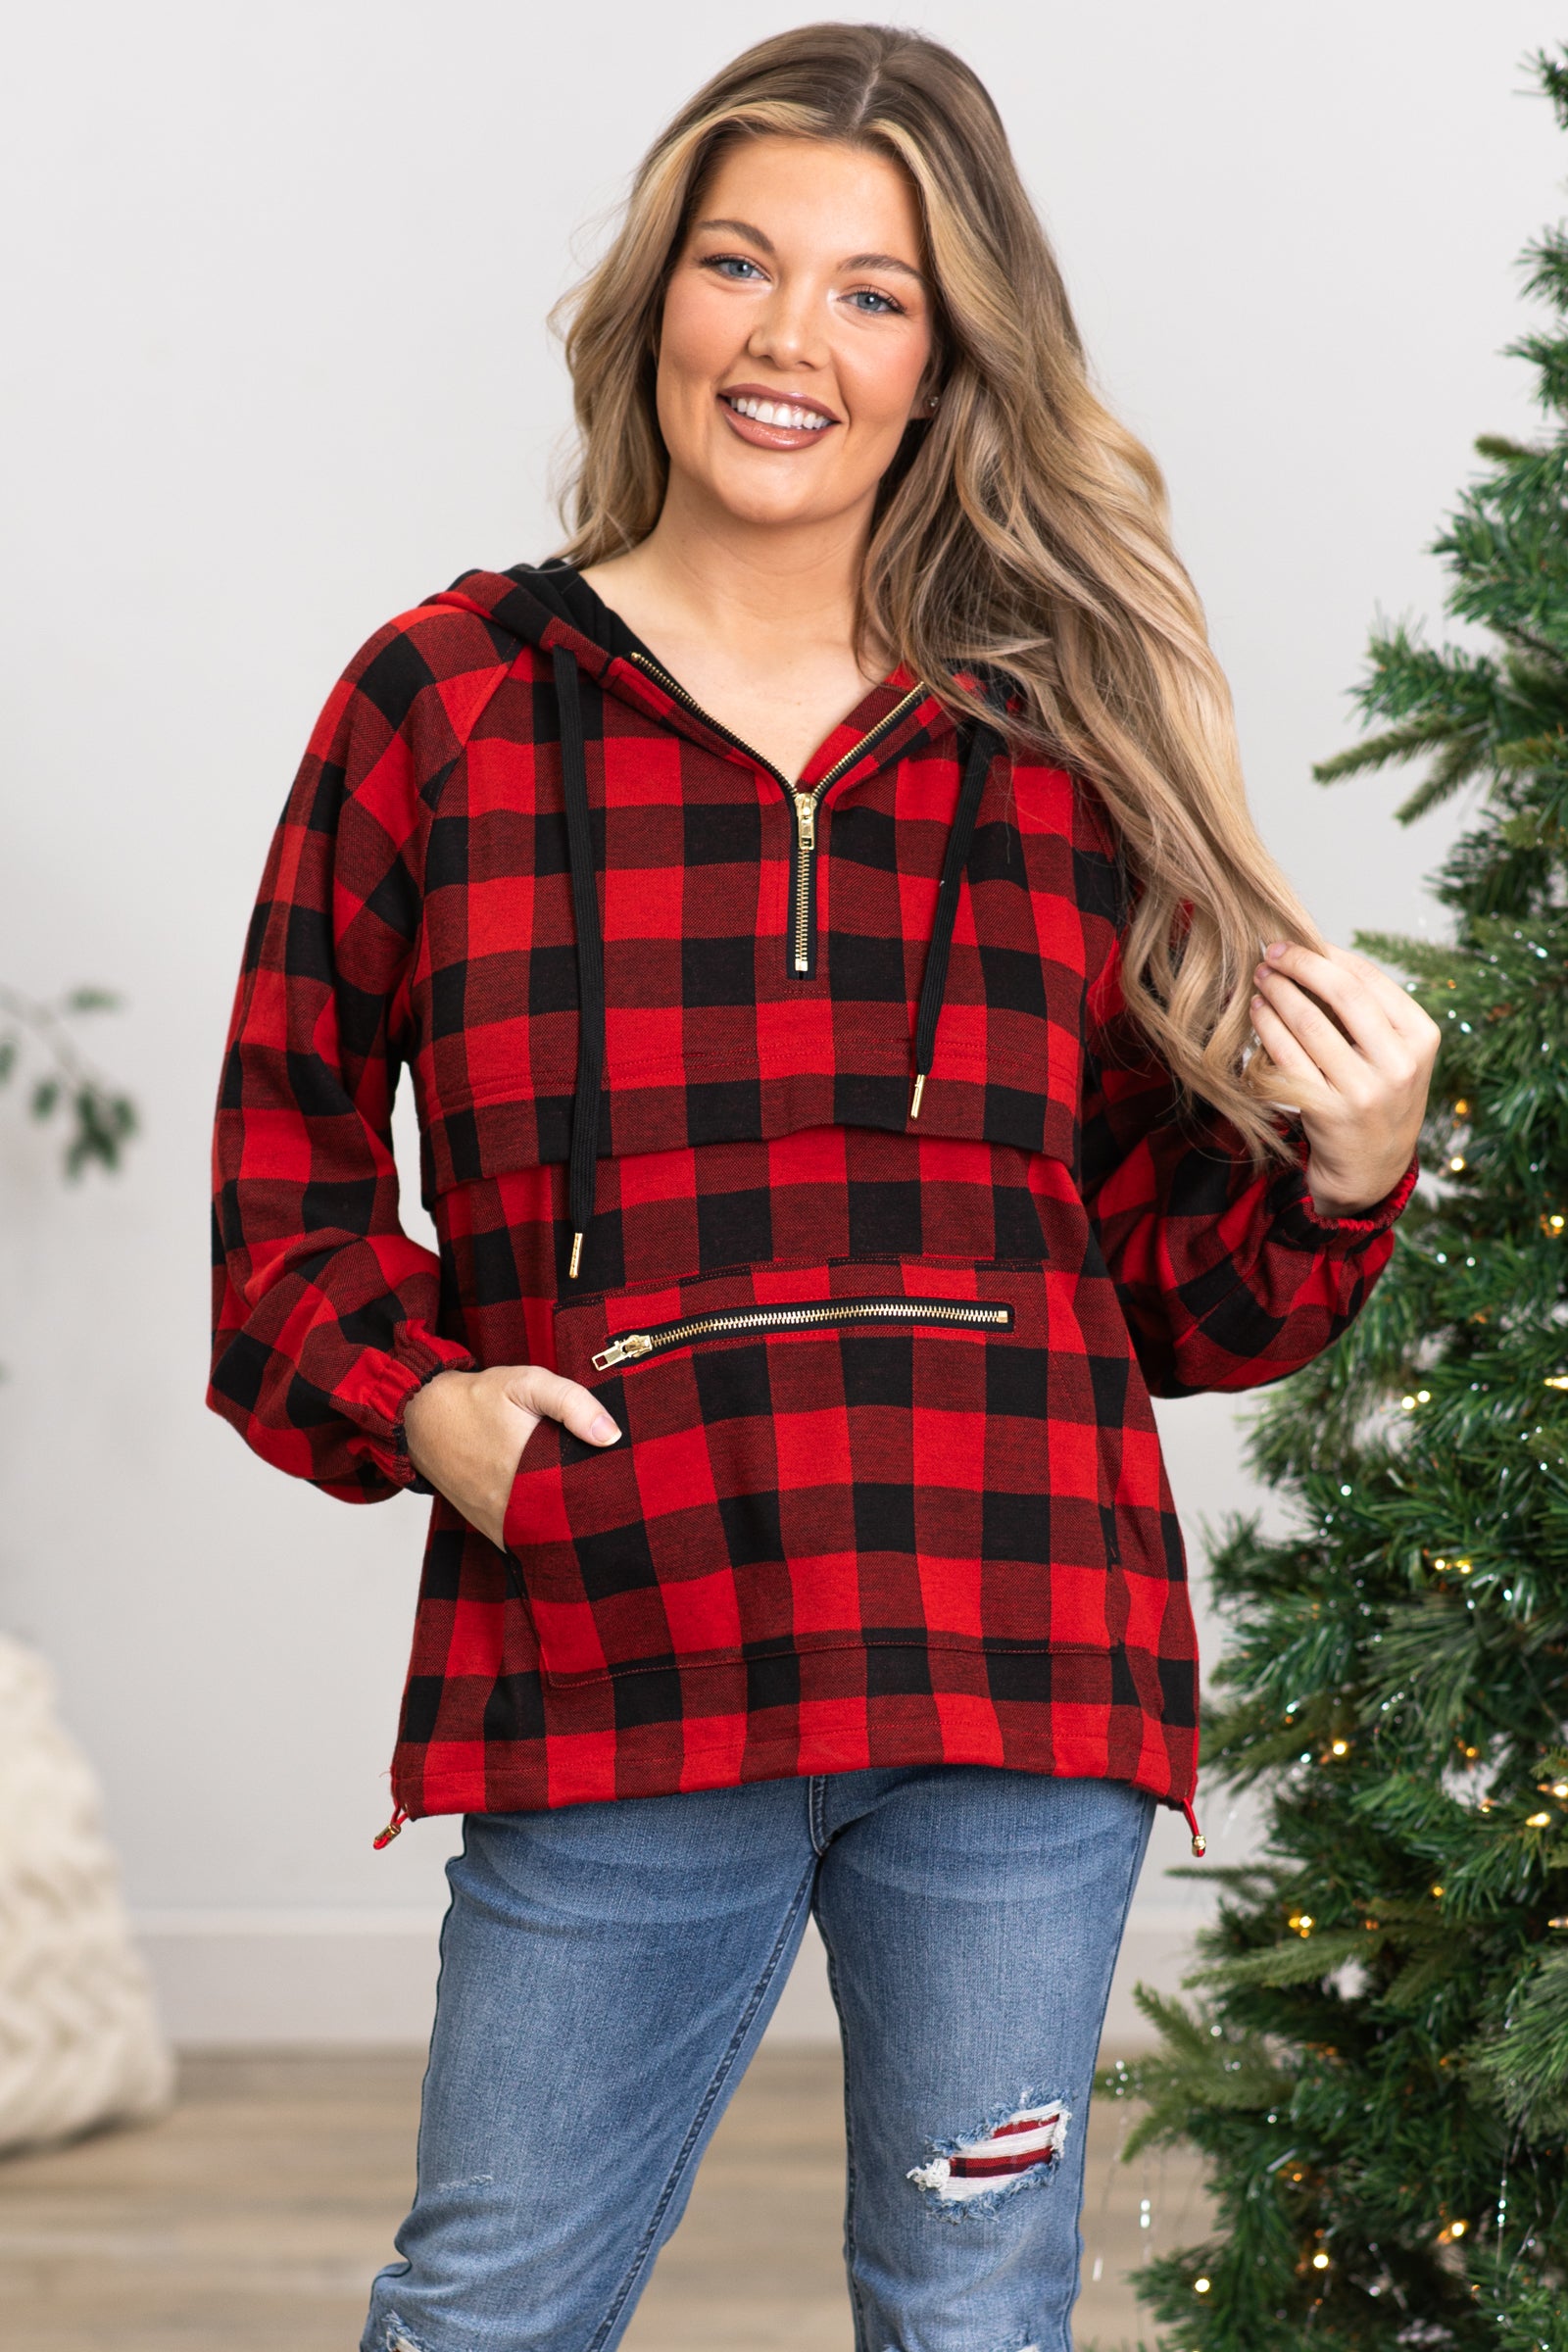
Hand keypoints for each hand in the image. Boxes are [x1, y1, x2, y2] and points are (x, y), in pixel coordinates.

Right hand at [401, 1364, 619, 1548]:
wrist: (423, 1416)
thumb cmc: (479, 1398)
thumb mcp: (527, 1384)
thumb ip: (572, 1403)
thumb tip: (611, 1436)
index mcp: (527, 1470)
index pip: (582, 1498)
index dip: (606, 1495)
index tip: (624, 1487)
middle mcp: (511, 1506)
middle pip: (568, 1523)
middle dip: (592, 1514)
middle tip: (614, 1499)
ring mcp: (498, 1523)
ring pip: (547, 1536)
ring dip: (568, 1526)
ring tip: (593, 1511)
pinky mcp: (489, 1528)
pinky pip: (525, 1539)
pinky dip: (544, 1532)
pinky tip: (562, 1518)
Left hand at [1250, 942, 1439, 1217]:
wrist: (1372, 1166)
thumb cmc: (1378, 1095)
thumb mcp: (1395, 1053)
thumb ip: (1369, 1010)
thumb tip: (1315, 953)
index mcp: (1422, 1037)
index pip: (1369, 979)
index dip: (1328, 954)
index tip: (1299, 941)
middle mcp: (1399, 1063)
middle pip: (1343, 994)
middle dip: (1301, 965)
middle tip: (1271, 952)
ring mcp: (1364, 1090)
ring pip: (1310, 1024)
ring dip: (1278, 993)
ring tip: (1261, 979)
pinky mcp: (1328, 1111)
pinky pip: (1288, 1057)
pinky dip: (1267, 1028)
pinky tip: (1257, 1012)